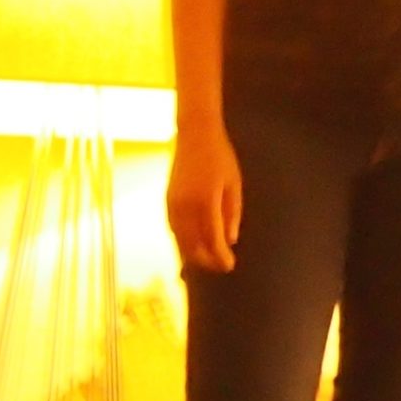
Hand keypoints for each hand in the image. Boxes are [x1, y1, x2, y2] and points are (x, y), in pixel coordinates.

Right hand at [166, 122, 242, 271]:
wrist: (194, 135)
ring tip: (209, 260)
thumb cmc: (220, 157)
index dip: (219, 256)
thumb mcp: (233, 185)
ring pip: (179, 239)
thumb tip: (230, 240)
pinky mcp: (167, 200)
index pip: (212, 238)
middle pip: (192, 244)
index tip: (229, 266)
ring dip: (193, 254)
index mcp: (205, 201)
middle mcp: (185, 205)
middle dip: (206, 260)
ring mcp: (172, 203)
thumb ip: (232, 214)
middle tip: (222, 266)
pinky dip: (182, 241)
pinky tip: (193, 246)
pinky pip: (173, 228)